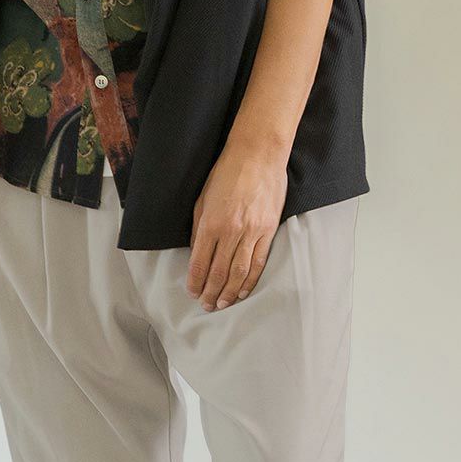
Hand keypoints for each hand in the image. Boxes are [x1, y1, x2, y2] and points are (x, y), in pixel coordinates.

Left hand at [187, 145, 288, 310]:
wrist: (258, 155)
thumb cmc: (226, 173)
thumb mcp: (202, 199)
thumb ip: (199, 229)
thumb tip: (197, 253)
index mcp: (211, 223)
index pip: (200, 262)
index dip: (195, 281)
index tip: (192, 291)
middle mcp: (231, 231)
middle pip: (219, 271)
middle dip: (211, 292)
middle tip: (206, 305)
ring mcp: (252, 232)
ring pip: (239, 272)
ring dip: (230, 292)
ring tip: (223, 303)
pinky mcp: (268, 230)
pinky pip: (259, 261)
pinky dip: (251, 279)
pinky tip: (244, 290)